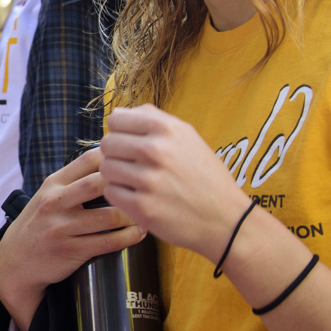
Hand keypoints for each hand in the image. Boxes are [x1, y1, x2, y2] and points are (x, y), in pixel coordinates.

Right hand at [0, 148, 144, 330]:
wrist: (15, 263)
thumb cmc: (38, 225)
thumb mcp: (46, 196)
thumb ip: (72, 181)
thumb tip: (111, 161)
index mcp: (52, 184)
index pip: (86, 160)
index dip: (114, 156)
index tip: (134, 159)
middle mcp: (55, 203)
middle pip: (97, 183)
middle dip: (126, 182)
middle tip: (148, 184)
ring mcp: (62, 228)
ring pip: (109, 216)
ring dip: (134, 213)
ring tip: (149, 209)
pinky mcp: (71, 251)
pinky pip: (109, 242)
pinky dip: (130, 236)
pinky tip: (140, 232)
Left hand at [99, 104, 249, 260]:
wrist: (225, 218)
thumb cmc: (204, 175)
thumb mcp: (187, 136)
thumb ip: (152, 119)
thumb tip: (117, 112)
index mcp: (166, 128)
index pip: (116, 119)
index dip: (120, 131)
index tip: (130, 142)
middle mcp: (155, 150)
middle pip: (107, 143)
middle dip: (116, 154)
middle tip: (133, 165)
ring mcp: (147, 180)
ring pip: (106, 168)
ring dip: (117, 176)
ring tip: (137, 182)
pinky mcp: (141, 207)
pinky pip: (111, 192)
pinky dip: (121, 196)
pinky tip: (139, 197)